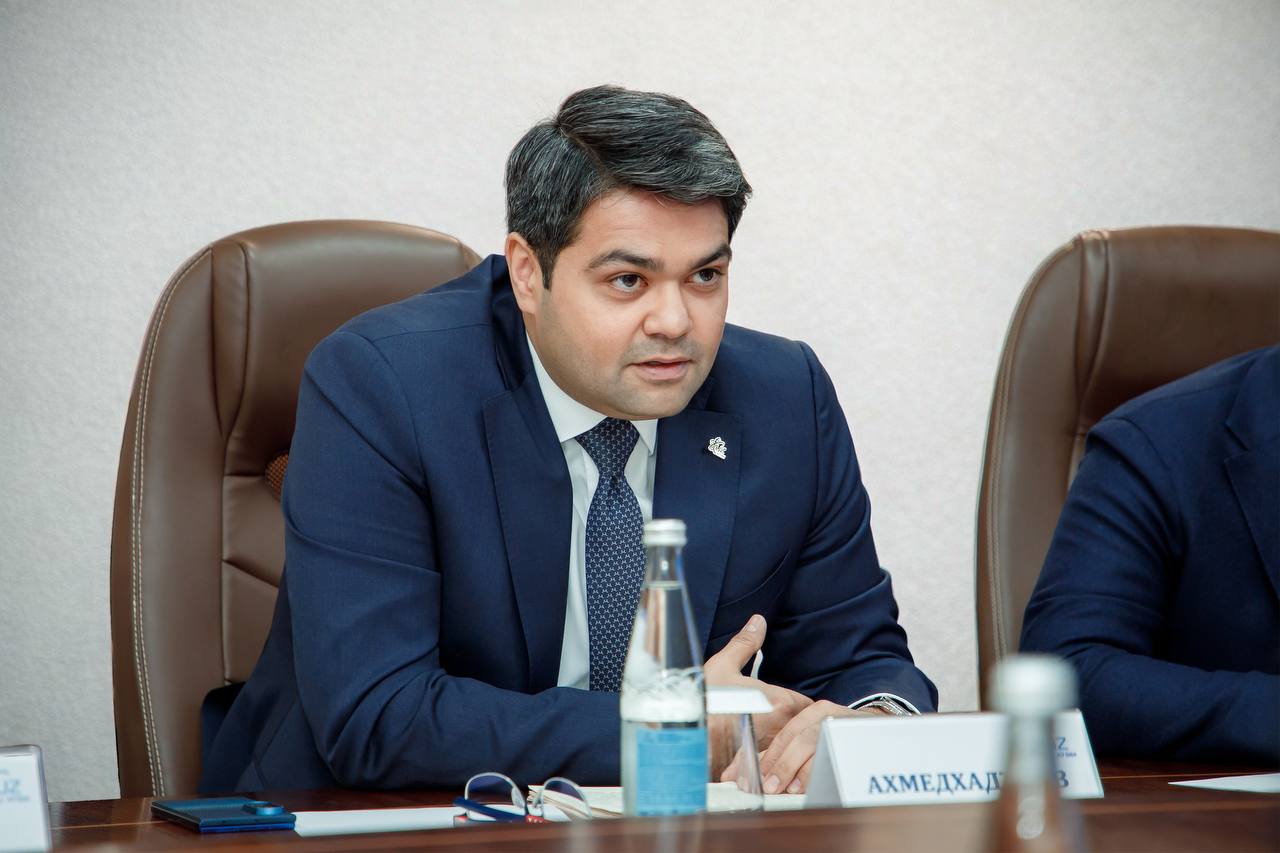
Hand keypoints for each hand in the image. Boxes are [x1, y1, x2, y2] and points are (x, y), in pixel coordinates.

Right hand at [703, 615, 812, 774]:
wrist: (678, 735)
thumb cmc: (701, 700)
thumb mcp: (722, 665)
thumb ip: (745, 644)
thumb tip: (758, 622)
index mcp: (780, 702)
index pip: (809, 707)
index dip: (803, 707)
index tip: (792, 705)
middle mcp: (780, 730)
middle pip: (802, 731)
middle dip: (796, 727)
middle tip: (781, 722)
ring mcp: (769, 752)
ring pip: (789, 750)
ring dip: (783, 746)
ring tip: (766, 741)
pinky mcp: (754, 771)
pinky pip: (772, 767)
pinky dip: (768, 765)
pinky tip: (754, 761)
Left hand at [755, 701, 887, 793]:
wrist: (881, 732)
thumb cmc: (839, 738)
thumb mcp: (812, 738)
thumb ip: (783, 754)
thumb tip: (748, 774)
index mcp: (814, 712)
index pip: (787, 734)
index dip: (770, 757)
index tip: (756, 776)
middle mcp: (830, 715)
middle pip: (802, 739)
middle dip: (783, 765)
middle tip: (770, 786)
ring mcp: (848, 725)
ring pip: (821, 745)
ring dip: (803, 770)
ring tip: (790, 789)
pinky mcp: (863, 738)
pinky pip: (842, 755)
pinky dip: (827, 772)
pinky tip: (817, 785)